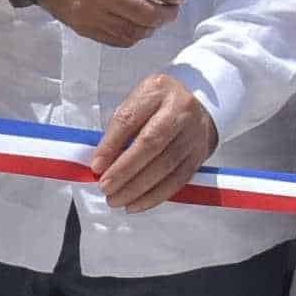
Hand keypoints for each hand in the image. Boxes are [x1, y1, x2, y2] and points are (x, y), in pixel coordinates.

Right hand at [32, 0, 189, 48]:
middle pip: (147, 12)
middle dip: (167, 13)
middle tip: (171, 8)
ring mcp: (89, 12)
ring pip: (134, 30)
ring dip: (152, 27)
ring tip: (155, 17)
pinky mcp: (83, 27)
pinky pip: (118, 39)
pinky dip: (134, 35)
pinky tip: (136, 25)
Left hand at [88, 73, 218, 212]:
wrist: (196, 106)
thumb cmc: (156, 106)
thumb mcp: (136, 103)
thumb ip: (119, 129)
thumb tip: (101, 164)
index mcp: (156, 91)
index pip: (129, 119)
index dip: (110, 145)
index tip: (96, 166)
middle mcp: (180, 110)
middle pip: (150, 144)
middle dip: (124, 170)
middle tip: (105, 187)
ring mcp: (193, 134)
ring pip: (165, 166)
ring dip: (137, 188)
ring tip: (116, 200)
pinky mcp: (199, 155)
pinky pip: (177, 180)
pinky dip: (155, 196)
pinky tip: (137, 204)